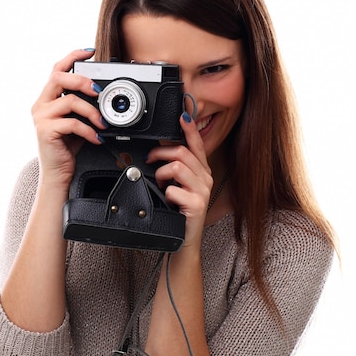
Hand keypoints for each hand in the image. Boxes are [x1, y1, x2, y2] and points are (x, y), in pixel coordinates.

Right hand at [31, 49, 105, 188]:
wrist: (58, 173)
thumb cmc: (66, 147)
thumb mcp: (76, 121)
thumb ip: (82, 105)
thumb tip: (101, 93)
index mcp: (47, 99)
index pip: (57, 69)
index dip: (72, 57)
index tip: (89, 51)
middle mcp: (41, 105)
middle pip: (59, 78)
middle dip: (82, 81)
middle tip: (98, 91)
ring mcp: (41, 118)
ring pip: (70, 101)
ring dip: (92, 111)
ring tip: (102, 123)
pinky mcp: (46, 131)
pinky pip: (72, 123)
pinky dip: (89, 130)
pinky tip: (96, 137)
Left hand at [145, 113, 213, 248]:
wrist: (183, 240)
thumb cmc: (178, 212)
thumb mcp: (176, 186)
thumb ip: (172, 170)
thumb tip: (157, 152)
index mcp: (201, 171)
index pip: (197, 144)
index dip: (189, 128)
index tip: (182, 115)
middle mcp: (205, 178)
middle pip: (183, 152)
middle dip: (161, 152)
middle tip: (150, 160)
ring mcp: (202, 191)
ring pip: (177, 167)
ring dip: (161, 173)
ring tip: (159, 184)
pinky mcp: (196, 204)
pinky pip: (173, 189)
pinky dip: (164, 193)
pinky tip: (166, 199)